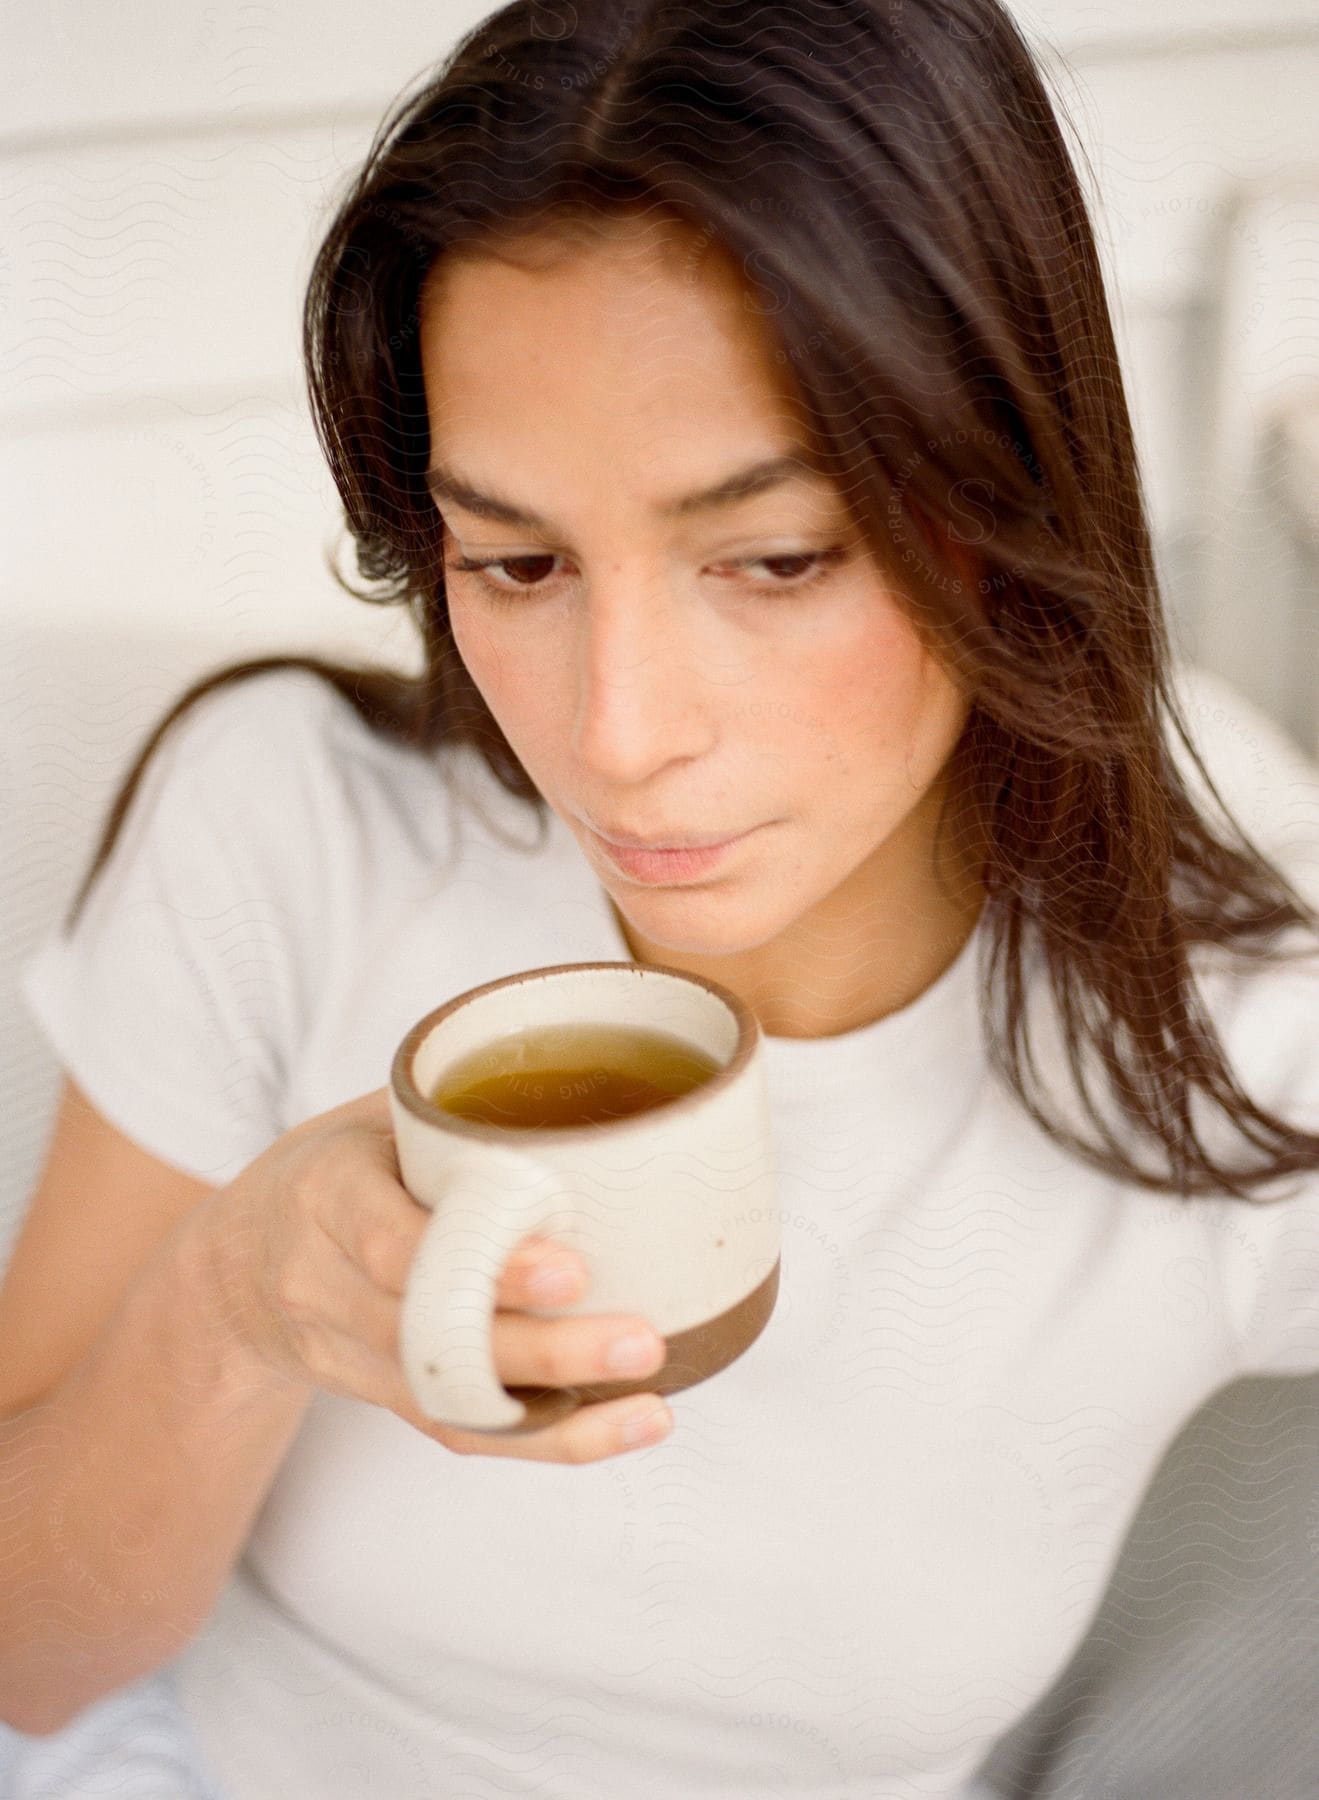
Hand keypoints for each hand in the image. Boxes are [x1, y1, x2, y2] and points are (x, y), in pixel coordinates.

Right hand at [190, 1087, 672, 1462]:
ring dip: (561, 1413)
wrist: (234, 1269)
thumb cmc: (337, 1168)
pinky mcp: (382, 1396)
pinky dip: (549, 1441)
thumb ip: (459, 1103)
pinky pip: (461, 1432)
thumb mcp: (371, 1116)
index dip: (478, 1267)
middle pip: (433, 1337)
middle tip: (643, 1340)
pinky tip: (630, 1426)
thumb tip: (600, 1056)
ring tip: (651, 1402)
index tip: (571, 1270)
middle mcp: (326, 1284)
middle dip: (544, 1351)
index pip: (394, 1243)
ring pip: (452, 1400)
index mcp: (327, 1193)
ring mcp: (350, 1353)